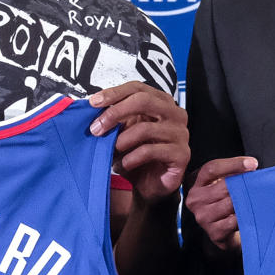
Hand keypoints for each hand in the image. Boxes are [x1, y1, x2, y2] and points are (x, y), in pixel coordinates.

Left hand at [88, 83, 188, 203]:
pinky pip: (150, 151)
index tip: (93, 103)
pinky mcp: (182, 154)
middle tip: (96, 129)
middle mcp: (175, 114)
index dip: (114, 93)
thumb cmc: (136, 156)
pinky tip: (121, 166)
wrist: (150, 186)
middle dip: (115, 113)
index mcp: (161, 102)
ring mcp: (181, 134)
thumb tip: (92, 106)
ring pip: (145, 129)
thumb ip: (114, 118)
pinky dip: (130, 159)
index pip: (138, 88)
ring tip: (110, 152)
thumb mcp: (122, 133)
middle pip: (143, 100)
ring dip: (121, 141)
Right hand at [185, 156, 257, 252]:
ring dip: (246, 201)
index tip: (252, 163)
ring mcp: (203, 217)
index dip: (233, 164)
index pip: (212, 169)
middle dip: (243, 184)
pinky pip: (234, 221)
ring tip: (256, 199)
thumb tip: (251, 165)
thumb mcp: (223, 184)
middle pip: (223, 186)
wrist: (224, 232)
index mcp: (195, 183)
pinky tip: (250, 214)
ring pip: (230, 203)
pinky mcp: (214, 232)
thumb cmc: (225, 204)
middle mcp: (195, 200)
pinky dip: (244, 216)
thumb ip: (231, 173)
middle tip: (258, 183)